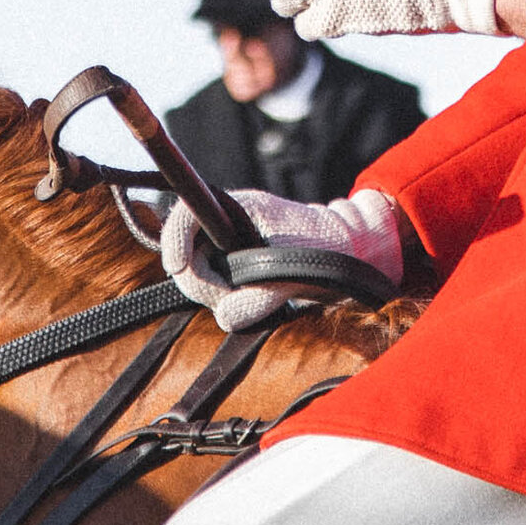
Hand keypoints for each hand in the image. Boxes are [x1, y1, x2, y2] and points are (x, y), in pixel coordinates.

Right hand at [159, 187, 408, 334]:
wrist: (351, 251)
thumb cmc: (327, 247)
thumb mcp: (295, 270)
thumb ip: (260, 294)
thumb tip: (225, 317)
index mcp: (237, 207)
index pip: (185, 216)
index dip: (174, 241)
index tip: (178, 267)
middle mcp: (226, 226)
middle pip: (187, 257)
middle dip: (204, 285)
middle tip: (235, 303)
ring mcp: (228, 249)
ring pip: (201, 280)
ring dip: (221, 298)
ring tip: (260, 301)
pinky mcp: (236, 272)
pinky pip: (218, 293)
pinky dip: (233, 304)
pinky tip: (259, 303)